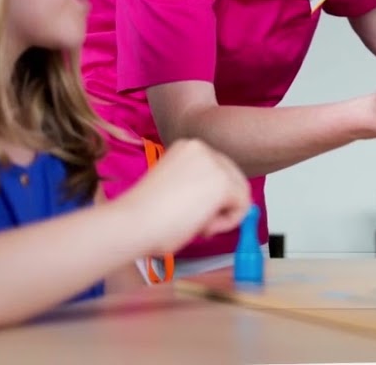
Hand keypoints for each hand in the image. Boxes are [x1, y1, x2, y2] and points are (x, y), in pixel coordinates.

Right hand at [115, 138, 251, 254]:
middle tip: (201, 225)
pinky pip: (242, 205)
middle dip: (222, 205)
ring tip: (196, 226)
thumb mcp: (175, 190)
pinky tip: (204, 228)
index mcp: (187, 147)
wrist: (133, 222)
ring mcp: (214, 162)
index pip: (218, 170)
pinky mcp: (223, 182)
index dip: (213, 197)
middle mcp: (202, 148)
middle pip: (234, 178)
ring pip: (239, 192)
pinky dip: (227, 223)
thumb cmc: (144, 215)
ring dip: (222, 215)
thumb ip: (198, 190)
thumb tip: (224, 203)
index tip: (196, 213)